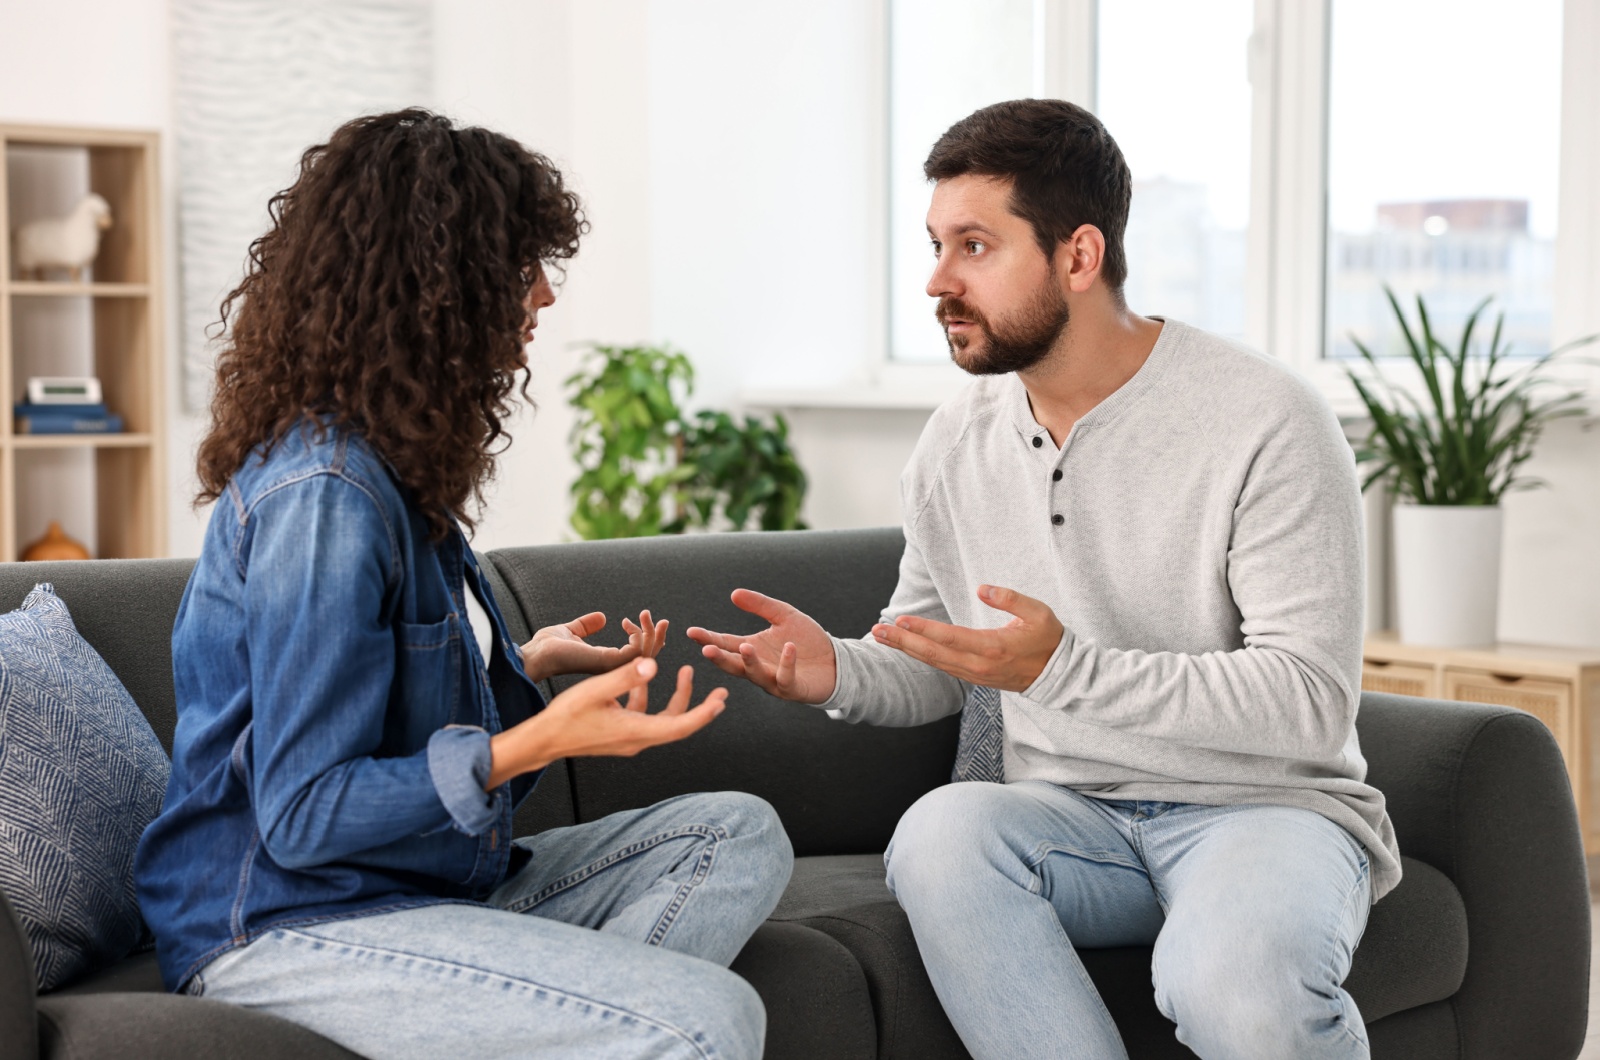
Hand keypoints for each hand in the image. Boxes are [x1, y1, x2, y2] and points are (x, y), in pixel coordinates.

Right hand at [487, 658, 724, 785]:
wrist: (544, 740)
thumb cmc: (566, 716)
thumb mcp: (596, 690)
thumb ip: (625, 677)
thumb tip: (653, 665)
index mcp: (636, 732)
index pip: (681, 726)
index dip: (703, 713)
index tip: (721, 700)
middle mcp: (638, 739)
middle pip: (678, 724)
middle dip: (700, 706)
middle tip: (720, 691)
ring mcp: (629, 738)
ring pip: (663, 719)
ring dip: (676, 697)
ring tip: (684, 672)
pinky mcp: (620, 733)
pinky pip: (644, 716)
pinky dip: (648, 697)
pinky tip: (642, 677)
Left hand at [521, 610, 667, 683]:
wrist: (533, 654)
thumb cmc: (546, 647)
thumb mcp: (571, 631)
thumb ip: (586, 626)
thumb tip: (602, 618)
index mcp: (605, 661)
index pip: (635, 655)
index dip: (644, 637)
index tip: (635, 618)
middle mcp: (610, 667)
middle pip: (646, 657)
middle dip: (657, 637)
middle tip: (660, 620)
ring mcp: (610, 667)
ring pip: (645, 655)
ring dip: (651, 634)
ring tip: (646, 616)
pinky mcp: (607, 663)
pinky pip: (636, 653)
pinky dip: (640, 636)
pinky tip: (632, 624)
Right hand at [685, 589, 836, 703]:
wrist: (835, 661)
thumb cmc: (807, 641)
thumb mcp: (784, 616)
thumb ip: (760, 605)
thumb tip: (734, 593)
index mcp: (752, 649)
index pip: (725, 644)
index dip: (708, 639)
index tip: (691, 632)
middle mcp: (758, 667)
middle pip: (734, 664)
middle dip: (720, 658)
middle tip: (706, 649)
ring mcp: (774, 680)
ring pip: (756, 675)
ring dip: (750, 662)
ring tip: (744, 647)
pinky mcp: (793, 688)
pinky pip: (787, 677)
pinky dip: (787, 664)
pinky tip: (789, 648)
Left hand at [870, 585, 1063, 692]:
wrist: (1060, 676)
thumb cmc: (1049, 639)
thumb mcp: (1039, 612)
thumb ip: (1010, 599)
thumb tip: (982, 589)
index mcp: (994, 648)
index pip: (951, 638)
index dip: (924, 629)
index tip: (901, 620)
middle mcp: (980, 666)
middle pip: (933, 654)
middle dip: (903, 642)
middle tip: (877, 631)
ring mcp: (975, 675)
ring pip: (934, 663)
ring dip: (907, 650)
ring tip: (882, 637)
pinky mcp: (974, 678)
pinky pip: (942, 667)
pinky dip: (921, 657)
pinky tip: (906, 647)